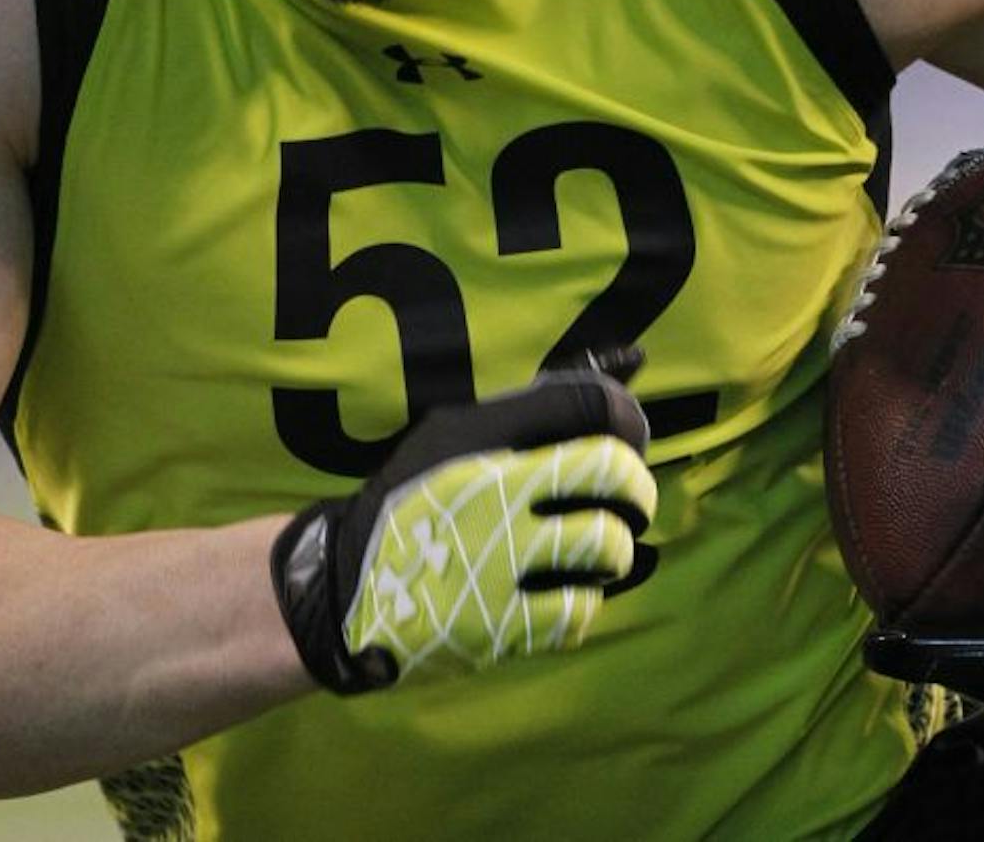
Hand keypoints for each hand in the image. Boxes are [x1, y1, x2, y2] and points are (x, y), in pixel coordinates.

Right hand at [270, 359, 657, 693]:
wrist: (345, 589)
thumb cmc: (415, 501)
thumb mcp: (459, 433)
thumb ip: (541, 404)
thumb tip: (635, 359)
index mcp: (482, 436)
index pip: (588, 403)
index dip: (628, 419)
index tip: (626, 441)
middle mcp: (494, 490)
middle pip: (613, 471)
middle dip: (638, 489)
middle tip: (631, 504)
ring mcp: (498, 559)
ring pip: (606, 545)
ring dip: (616, 552)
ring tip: (598, 554)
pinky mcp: (499, 624)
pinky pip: (580, 611)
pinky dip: (585, 603)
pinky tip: (566, 594)